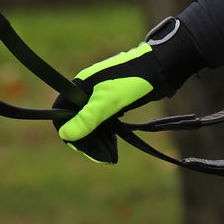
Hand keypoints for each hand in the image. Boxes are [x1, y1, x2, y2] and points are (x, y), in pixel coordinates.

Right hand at [54, 17, 202, 163]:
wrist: (162, 68)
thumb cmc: (134, 81)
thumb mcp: (108, 102)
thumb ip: (86, 118)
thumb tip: (64, 135)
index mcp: (81, 85)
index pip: (62, 113)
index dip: (69, 132)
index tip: (84, 146)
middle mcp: (88, 90)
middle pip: (76, 121)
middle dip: (86, 140)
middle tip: (103, 156)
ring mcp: (101, 95)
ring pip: (90, 123)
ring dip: (97, 140)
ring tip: (109, 154)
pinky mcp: (114, 101)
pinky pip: (102, 122)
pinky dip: (106, 134)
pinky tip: (113, 144)